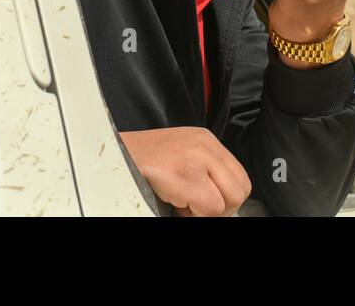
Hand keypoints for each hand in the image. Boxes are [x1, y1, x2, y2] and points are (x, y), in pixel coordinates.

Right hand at [119, 127, 250, 216]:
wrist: (115, 153)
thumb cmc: (144, 159)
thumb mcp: (183, 154)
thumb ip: (206, 169)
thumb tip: (223, 200)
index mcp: (207, 141)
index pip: (239, 177)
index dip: (228, 198)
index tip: (210, 205)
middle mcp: (205, 146)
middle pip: (239, 190)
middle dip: (221, 208)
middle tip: (197, 208)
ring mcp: (196, 159)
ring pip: (225, 202)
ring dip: (205, 212)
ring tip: (183, 203)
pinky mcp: (186, 175)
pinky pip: (208, 208)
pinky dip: (191, 213)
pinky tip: (175, 202)